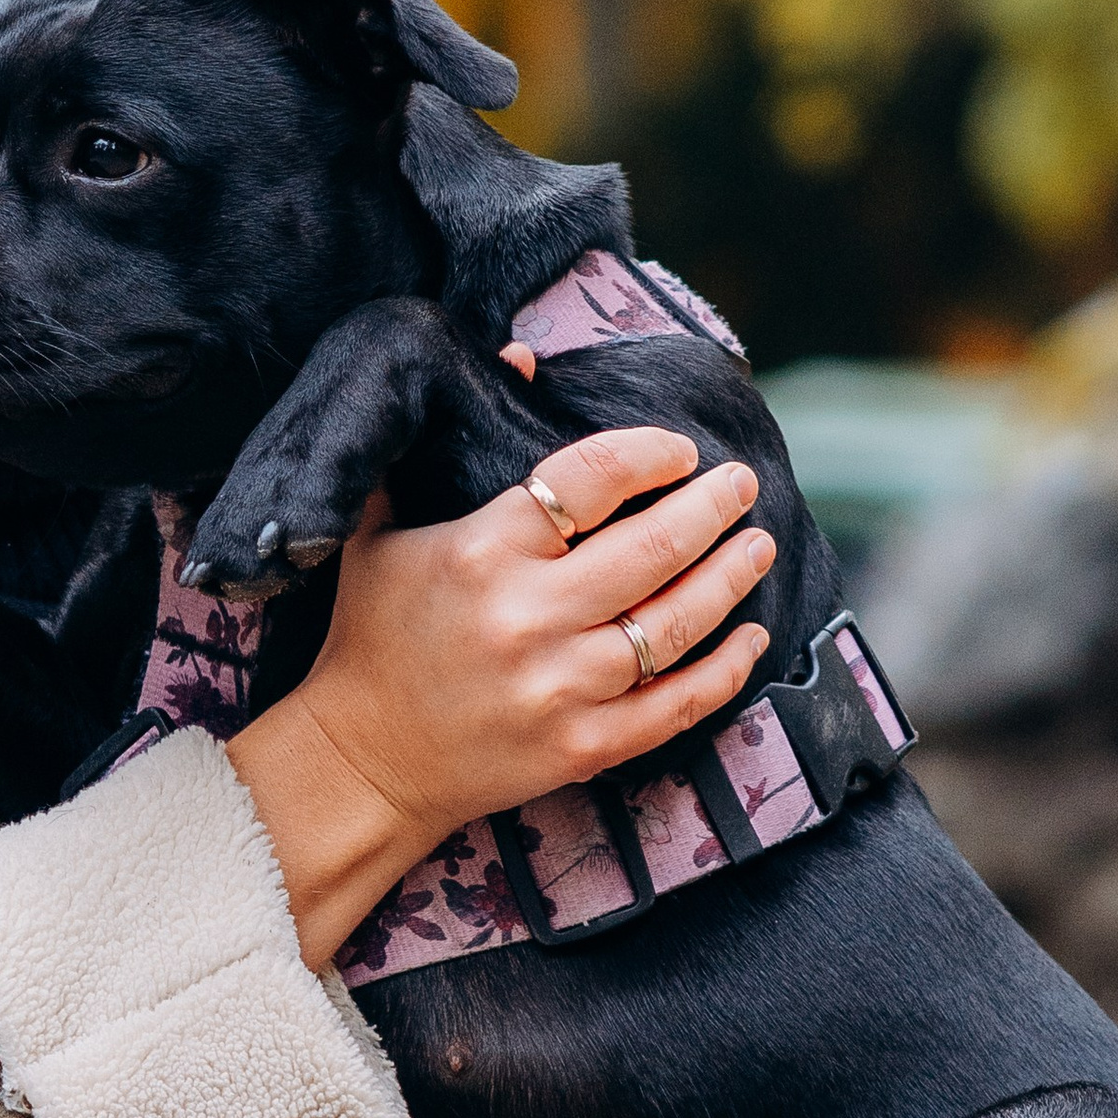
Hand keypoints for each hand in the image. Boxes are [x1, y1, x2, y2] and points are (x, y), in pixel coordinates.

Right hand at [226, 428, 774, 966]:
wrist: (361, 762)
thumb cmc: (371, 636)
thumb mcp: (378, 530)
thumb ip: (432, 446)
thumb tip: (520, 355)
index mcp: (480, 552)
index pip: (587, 481)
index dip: (646, 455)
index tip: (679, 449)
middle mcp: (526, 617)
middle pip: (651, 548)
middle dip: (712, 507)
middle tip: (741, 483)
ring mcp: (560, 687)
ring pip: (675, 622)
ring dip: (730, 577)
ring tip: (756, 545)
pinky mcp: (582, 747)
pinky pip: (676, 704)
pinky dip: (725, 670)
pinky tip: (752, 637)